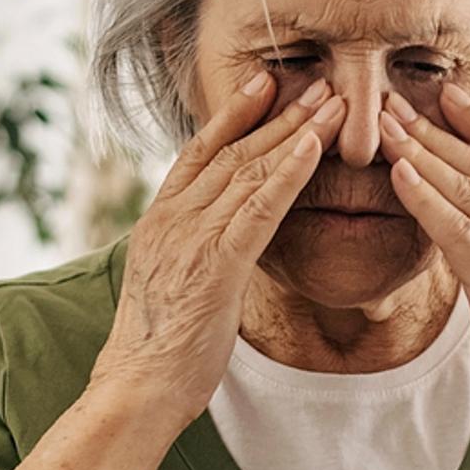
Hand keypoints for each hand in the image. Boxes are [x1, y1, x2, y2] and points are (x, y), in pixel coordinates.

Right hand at [91, 72, 343, 424]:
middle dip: (278, 114)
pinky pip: (259, 208)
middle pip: (232, 151)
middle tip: (317, 83)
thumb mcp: (168, 285)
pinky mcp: (218, 263)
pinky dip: (288, 173)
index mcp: (160, 220)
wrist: (137, 386)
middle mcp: (174, 217)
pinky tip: (313, 148)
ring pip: (250, 170)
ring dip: (295, 132)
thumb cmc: (156, 349)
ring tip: (331, 104)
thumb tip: (210, 242)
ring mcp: (193, 236)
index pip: (199, 152)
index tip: (263, 83)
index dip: (233, 115)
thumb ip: (188, 251)